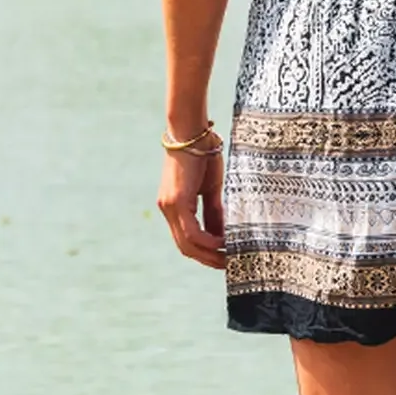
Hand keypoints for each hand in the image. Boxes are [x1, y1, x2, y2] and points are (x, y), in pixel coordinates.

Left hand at [158, 145, 226, 268]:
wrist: (192, 129)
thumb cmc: (203, 152)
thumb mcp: (210, 187)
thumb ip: (213, 211)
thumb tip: (221, 234)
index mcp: (174, 205)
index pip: (187, 238)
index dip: (204, 251)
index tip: (223, 256)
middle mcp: (167, 209)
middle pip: (185, 247)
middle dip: (207, 259)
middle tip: (227, 265)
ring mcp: (169, 206)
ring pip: (187, 243)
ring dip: (208, 254)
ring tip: (228, 257)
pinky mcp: (176, 201)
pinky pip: (191, 232)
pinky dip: (207, 241)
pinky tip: (223, 243)